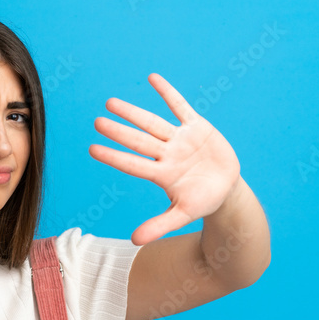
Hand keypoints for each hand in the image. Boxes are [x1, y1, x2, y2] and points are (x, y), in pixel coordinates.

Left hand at [89, 73, 241, 245]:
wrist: (226, 190)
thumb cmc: (202, 202)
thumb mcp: (183, 216)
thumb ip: (159, 226)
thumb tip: (134, 241)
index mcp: (162, 174)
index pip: (133, 164)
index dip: (114, 157)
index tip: (92, 149)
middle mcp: (166, 154)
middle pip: (139, 141)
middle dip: (119, 131)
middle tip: (97, 121)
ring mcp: (180, 139)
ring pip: (153, 122)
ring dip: (133, 112)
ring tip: (110, 102)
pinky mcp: (197, 127)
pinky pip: (180, 106)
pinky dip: (168, 93)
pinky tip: (152, 78)